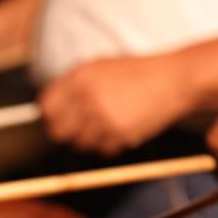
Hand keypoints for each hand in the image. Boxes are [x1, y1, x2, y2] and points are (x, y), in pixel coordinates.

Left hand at [38, 54, 196, 155]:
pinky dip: (110, 145)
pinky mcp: (120, 133)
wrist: (172, 80)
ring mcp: (103, 117)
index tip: (58, 118)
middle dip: (66, 132)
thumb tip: (45, 110)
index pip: (46, 106)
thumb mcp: (99, 68)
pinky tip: (122, 129)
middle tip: (79, 129)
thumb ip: (72, 85)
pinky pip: (102, 150)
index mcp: (80, 77)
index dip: (51, 115)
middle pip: (58, 131)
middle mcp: (88, 97)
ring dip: (90, 139)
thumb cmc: (135, 74)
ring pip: (80, 144)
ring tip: (107, 124)